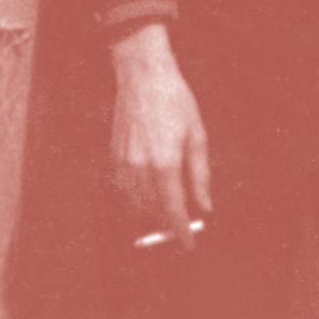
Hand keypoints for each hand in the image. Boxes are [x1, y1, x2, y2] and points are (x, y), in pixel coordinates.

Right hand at [110, 22, 210, 239]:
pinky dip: (134, 196)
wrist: (142, 74)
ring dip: (150, 212)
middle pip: (151, 211)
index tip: (188, 243)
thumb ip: (200, 175)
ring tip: (165, 209)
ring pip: (134, 202)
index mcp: (165, 163)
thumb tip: (205, 205)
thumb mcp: (197, 136)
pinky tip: (147, 191)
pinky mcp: (113, 154)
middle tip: (181, 225)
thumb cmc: (174, 100)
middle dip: (166, 222)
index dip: (181, 231)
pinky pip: (122, 187)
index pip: (173, 210)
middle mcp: (140, 167)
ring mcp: (123, 161)